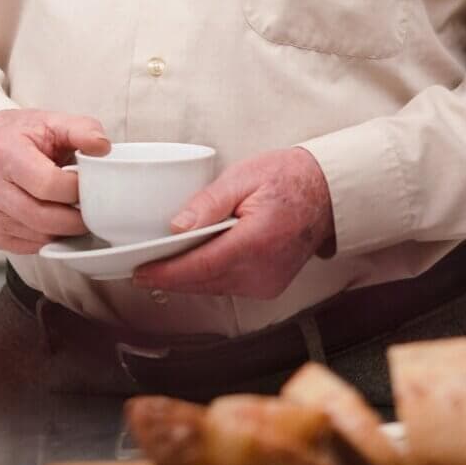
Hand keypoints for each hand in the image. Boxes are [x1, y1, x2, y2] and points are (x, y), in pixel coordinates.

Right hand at [0, 108, 109, 252]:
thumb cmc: (19, 135)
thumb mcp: (51, 121)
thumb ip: (82, 129)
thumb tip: (103, 147)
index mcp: (6, 155)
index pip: (48, 184)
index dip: (76, 188)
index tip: (89, 183)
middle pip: (44, 218)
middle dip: (77, 217)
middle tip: (93, 207)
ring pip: (40, 237)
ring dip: (65, 230)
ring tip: (74, 210)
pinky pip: (31, 247)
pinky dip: (50, 237)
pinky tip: (55, 218)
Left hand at [132, 147, 334, 300]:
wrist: (326, 193)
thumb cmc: (288, 178)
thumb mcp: (244, 176)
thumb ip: (209, 203)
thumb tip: (177, 226)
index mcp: (256, 242)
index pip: (200, 267)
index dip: (166, 273)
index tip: (140, 272)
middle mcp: (262, 271)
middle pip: (203, 282)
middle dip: (169, 277)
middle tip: (139, 266)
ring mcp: (266, 283)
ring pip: (213, 288)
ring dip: (187, 278)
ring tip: (160, 263)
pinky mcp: (267, 286)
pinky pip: (228, 286)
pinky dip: (207, 277)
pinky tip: (192, 263)